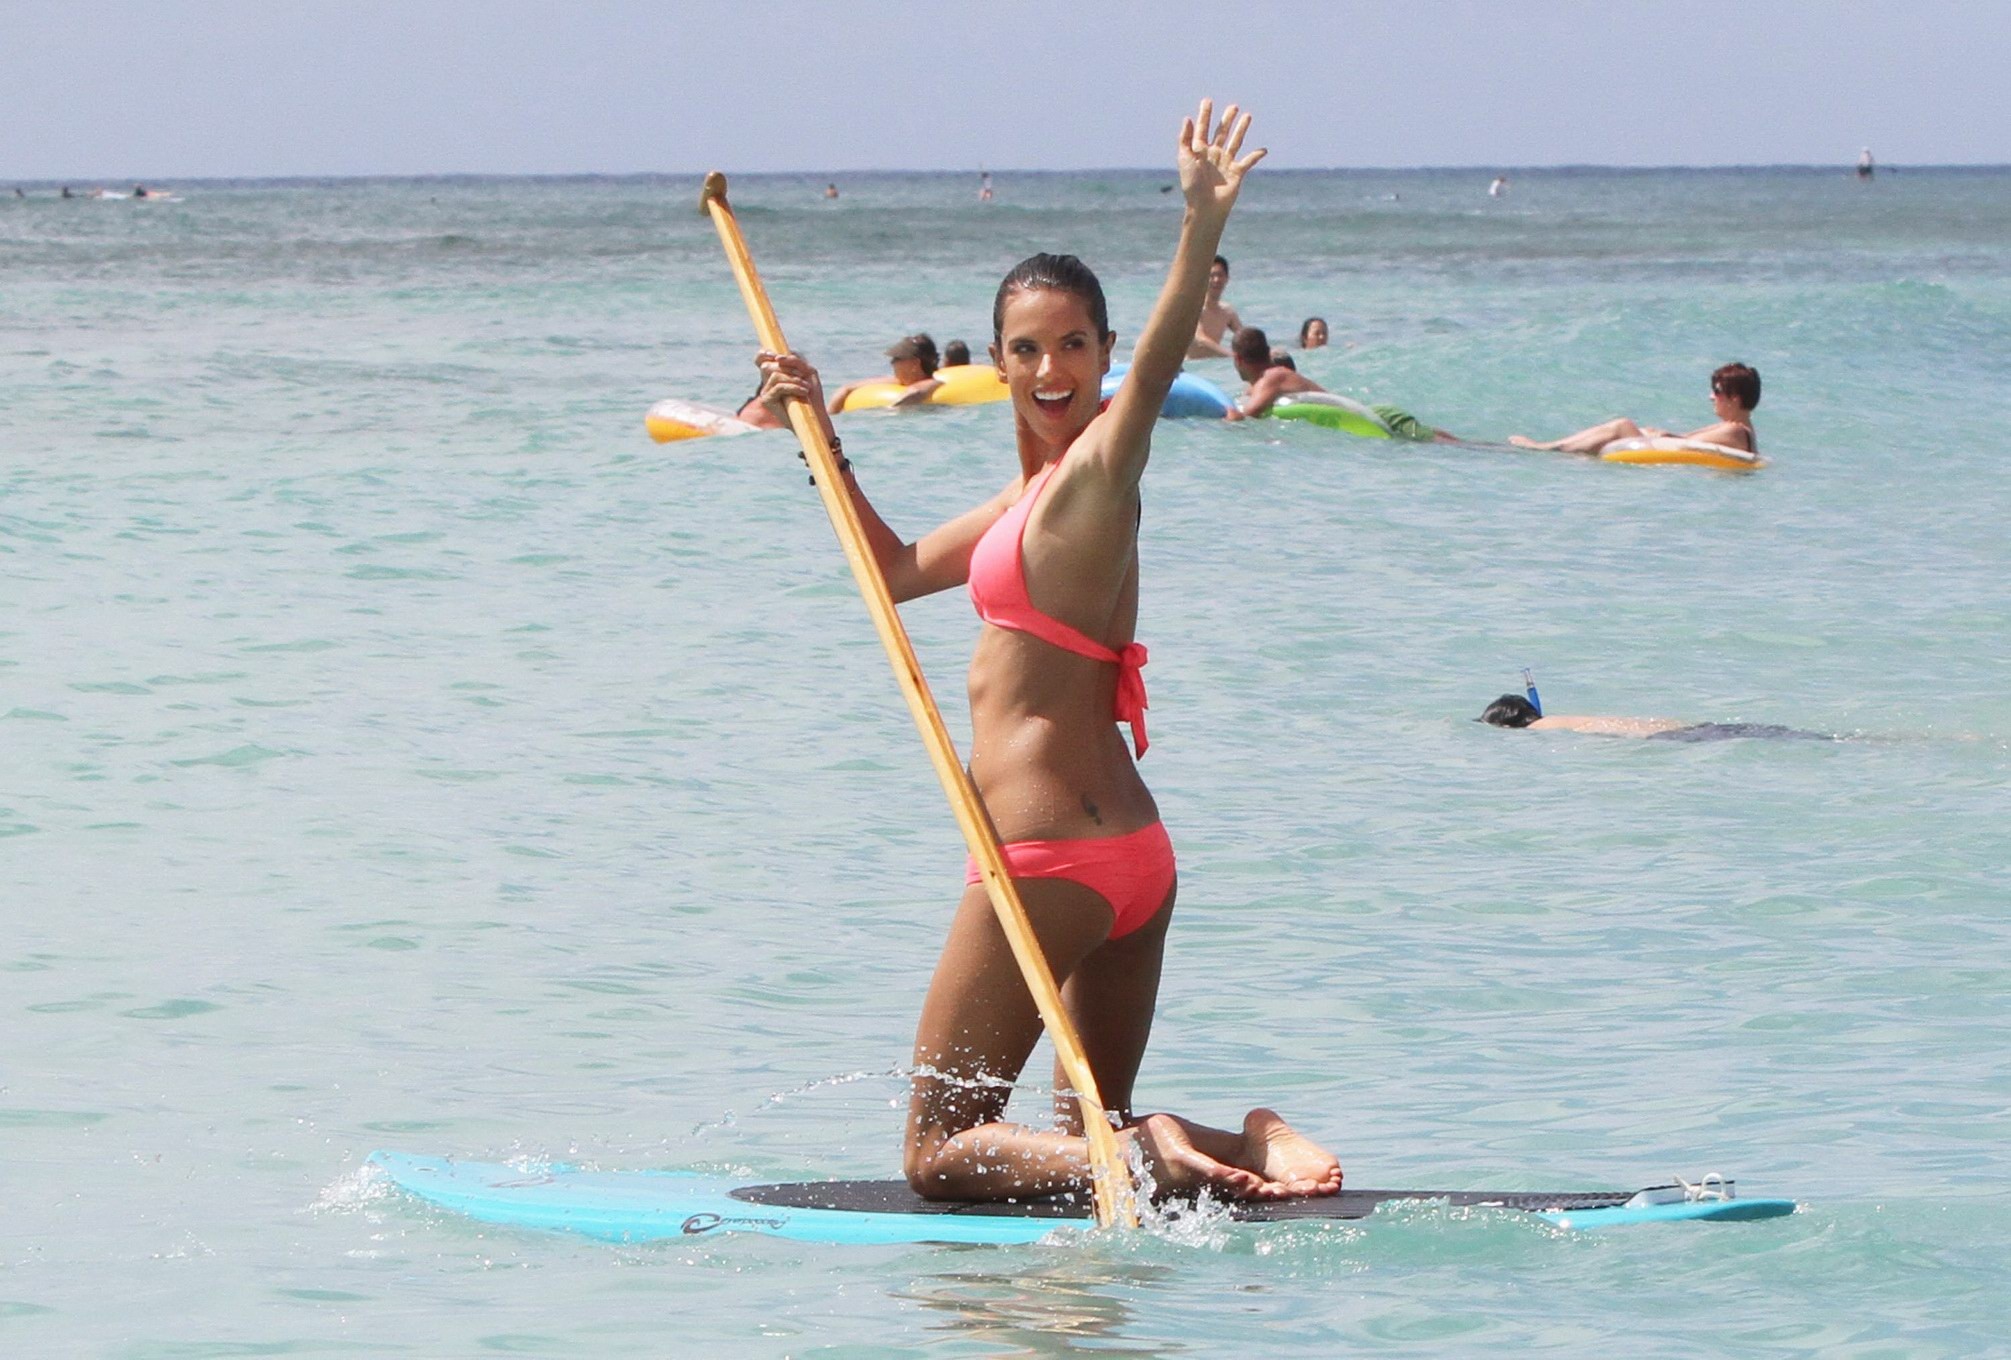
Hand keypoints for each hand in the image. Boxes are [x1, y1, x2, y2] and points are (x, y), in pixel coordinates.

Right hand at [755, 349, 827, 425]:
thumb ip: (795, 360)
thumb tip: (778, 358)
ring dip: (794, 379)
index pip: (761, 359)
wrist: (815, 416)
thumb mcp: (807, 372)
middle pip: (771, 365)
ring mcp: (765, 392)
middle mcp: (767, 382)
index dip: (764, 353)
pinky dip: (793, 387)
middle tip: (804, 375)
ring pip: (775, 376)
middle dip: (789, 368)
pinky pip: (779, 387)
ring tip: (807, 387)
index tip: (776, 356)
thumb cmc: (812, 394)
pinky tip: (804, 392)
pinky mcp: (767, 401)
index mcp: (775, 374)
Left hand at [1178, 99, 1265, 218]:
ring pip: (1236, 142)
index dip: (1205, 115)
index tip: (1207, 101)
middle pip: (1221, 133)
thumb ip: (1185, 138)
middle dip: (1226, 120)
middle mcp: (1213, 155)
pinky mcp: (1237, 173)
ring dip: (1241, 129)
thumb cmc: (1192, 185)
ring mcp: (1225, 163)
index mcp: (1199, 151)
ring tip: (1247, 116)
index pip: (1202, 129)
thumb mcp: (1185, 159)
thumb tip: (1187, 118)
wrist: (1205, 206)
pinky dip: (1256, 155)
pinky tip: (1264, 150)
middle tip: (1233, 107)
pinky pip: (1249, 161)